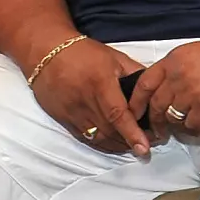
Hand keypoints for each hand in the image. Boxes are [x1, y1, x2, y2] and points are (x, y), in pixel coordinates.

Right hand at [31, 37, 150, 158]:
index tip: (145, 147)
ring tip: (134, 146)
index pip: (118, 114)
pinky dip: (101, 144)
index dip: (132, 132)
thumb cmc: (83, 53)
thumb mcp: (115, 57)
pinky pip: (84, 138)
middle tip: (149, 144)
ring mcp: (71, 112)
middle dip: (130, 142)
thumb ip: (136, 73)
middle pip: (109, 130)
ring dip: (117, 146)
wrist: (44, 53)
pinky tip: (114, 144)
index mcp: (100, 83)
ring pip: (97, 138)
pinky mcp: (63, 119)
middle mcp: (84, 101)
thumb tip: (155, 88)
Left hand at [128, 35, 199, 143]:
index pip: (144, 83)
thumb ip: (180, 68)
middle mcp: (180, 75)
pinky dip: (196, 129)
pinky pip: (193, 126)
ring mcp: (193, 92)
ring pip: (173, 118)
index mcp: (176, 59)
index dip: (137, 102)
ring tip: (186, 126)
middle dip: (156, 121)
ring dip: (178, 126)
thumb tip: (167, 89)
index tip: (135, 113)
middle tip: (159, 130)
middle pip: (156, 105)